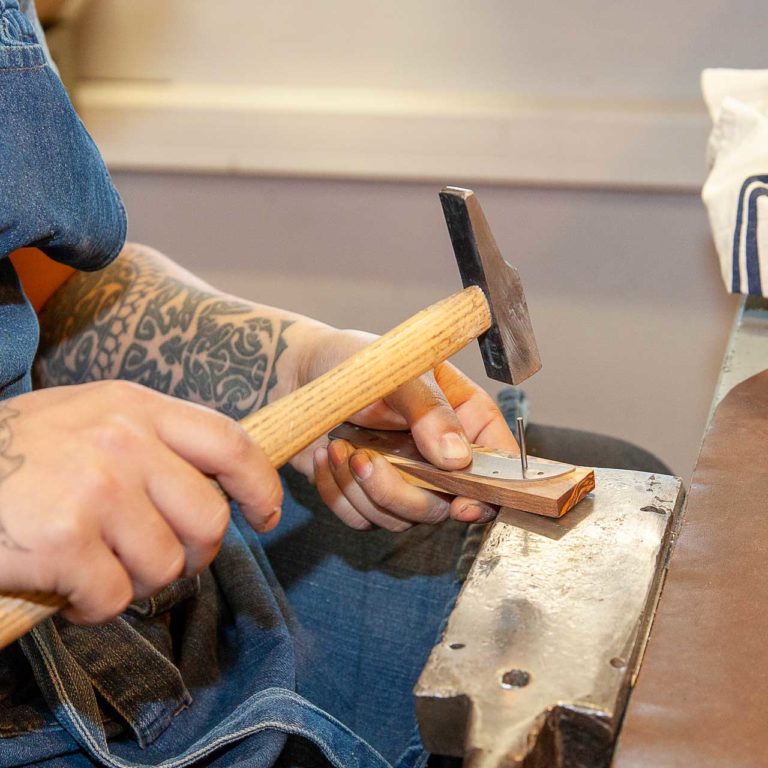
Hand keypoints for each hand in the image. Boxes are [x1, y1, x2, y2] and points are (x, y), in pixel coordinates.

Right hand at [0, 381, 281, 623]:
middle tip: (159, 562)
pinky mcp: (64, 540)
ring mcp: (97, 489)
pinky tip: (66, 589)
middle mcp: (124, 441)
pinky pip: (116, 597)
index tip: (267, 514)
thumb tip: (214, 486)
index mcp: (135, 407)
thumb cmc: (16, 454)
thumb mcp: (88, 420)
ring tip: (97, 569)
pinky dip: (95, 607)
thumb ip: (150, 441)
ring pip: (166, 565)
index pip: (230, 443)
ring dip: (137, 583)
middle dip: (193, 554)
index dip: (260, 484)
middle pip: (208, 519)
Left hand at [293, 329, 518, 530]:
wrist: (302, 371)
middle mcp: (439, 456)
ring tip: (340, 447)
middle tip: (364, 459)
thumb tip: (457, 458)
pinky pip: (360, 519)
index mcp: (464, 419)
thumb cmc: (359, 361)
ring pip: (399, 519)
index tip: (463, 504)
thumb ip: (430, 411)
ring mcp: (403, 479)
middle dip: (399, 491)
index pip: (497, 466)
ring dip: (362, 489)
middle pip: (441, 505)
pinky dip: (338, 492)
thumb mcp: (400, 373)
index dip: (488, 493)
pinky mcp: (365, 494)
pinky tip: (327, 456)